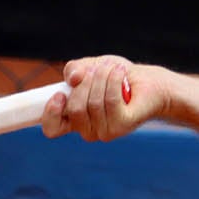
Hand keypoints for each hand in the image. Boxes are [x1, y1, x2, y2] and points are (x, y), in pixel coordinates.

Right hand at [41, 54, 163, 140]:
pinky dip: (114, 81)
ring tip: (112, 68)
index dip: (50, 113)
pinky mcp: (122, 126)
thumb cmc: (115, 76)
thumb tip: (73, 79)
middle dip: (86, 81)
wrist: (147, 81)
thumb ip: (74, 69)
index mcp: (74, 119)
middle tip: (99, 68)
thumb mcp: (89, 66)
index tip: (60, 94)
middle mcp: (88, 130)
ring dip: (102, 77)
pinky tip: (120, 72)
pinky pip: (111, 101)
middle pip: (75, 108)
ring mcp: (105, 131)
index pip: (52, 128)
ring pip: (93, 103)